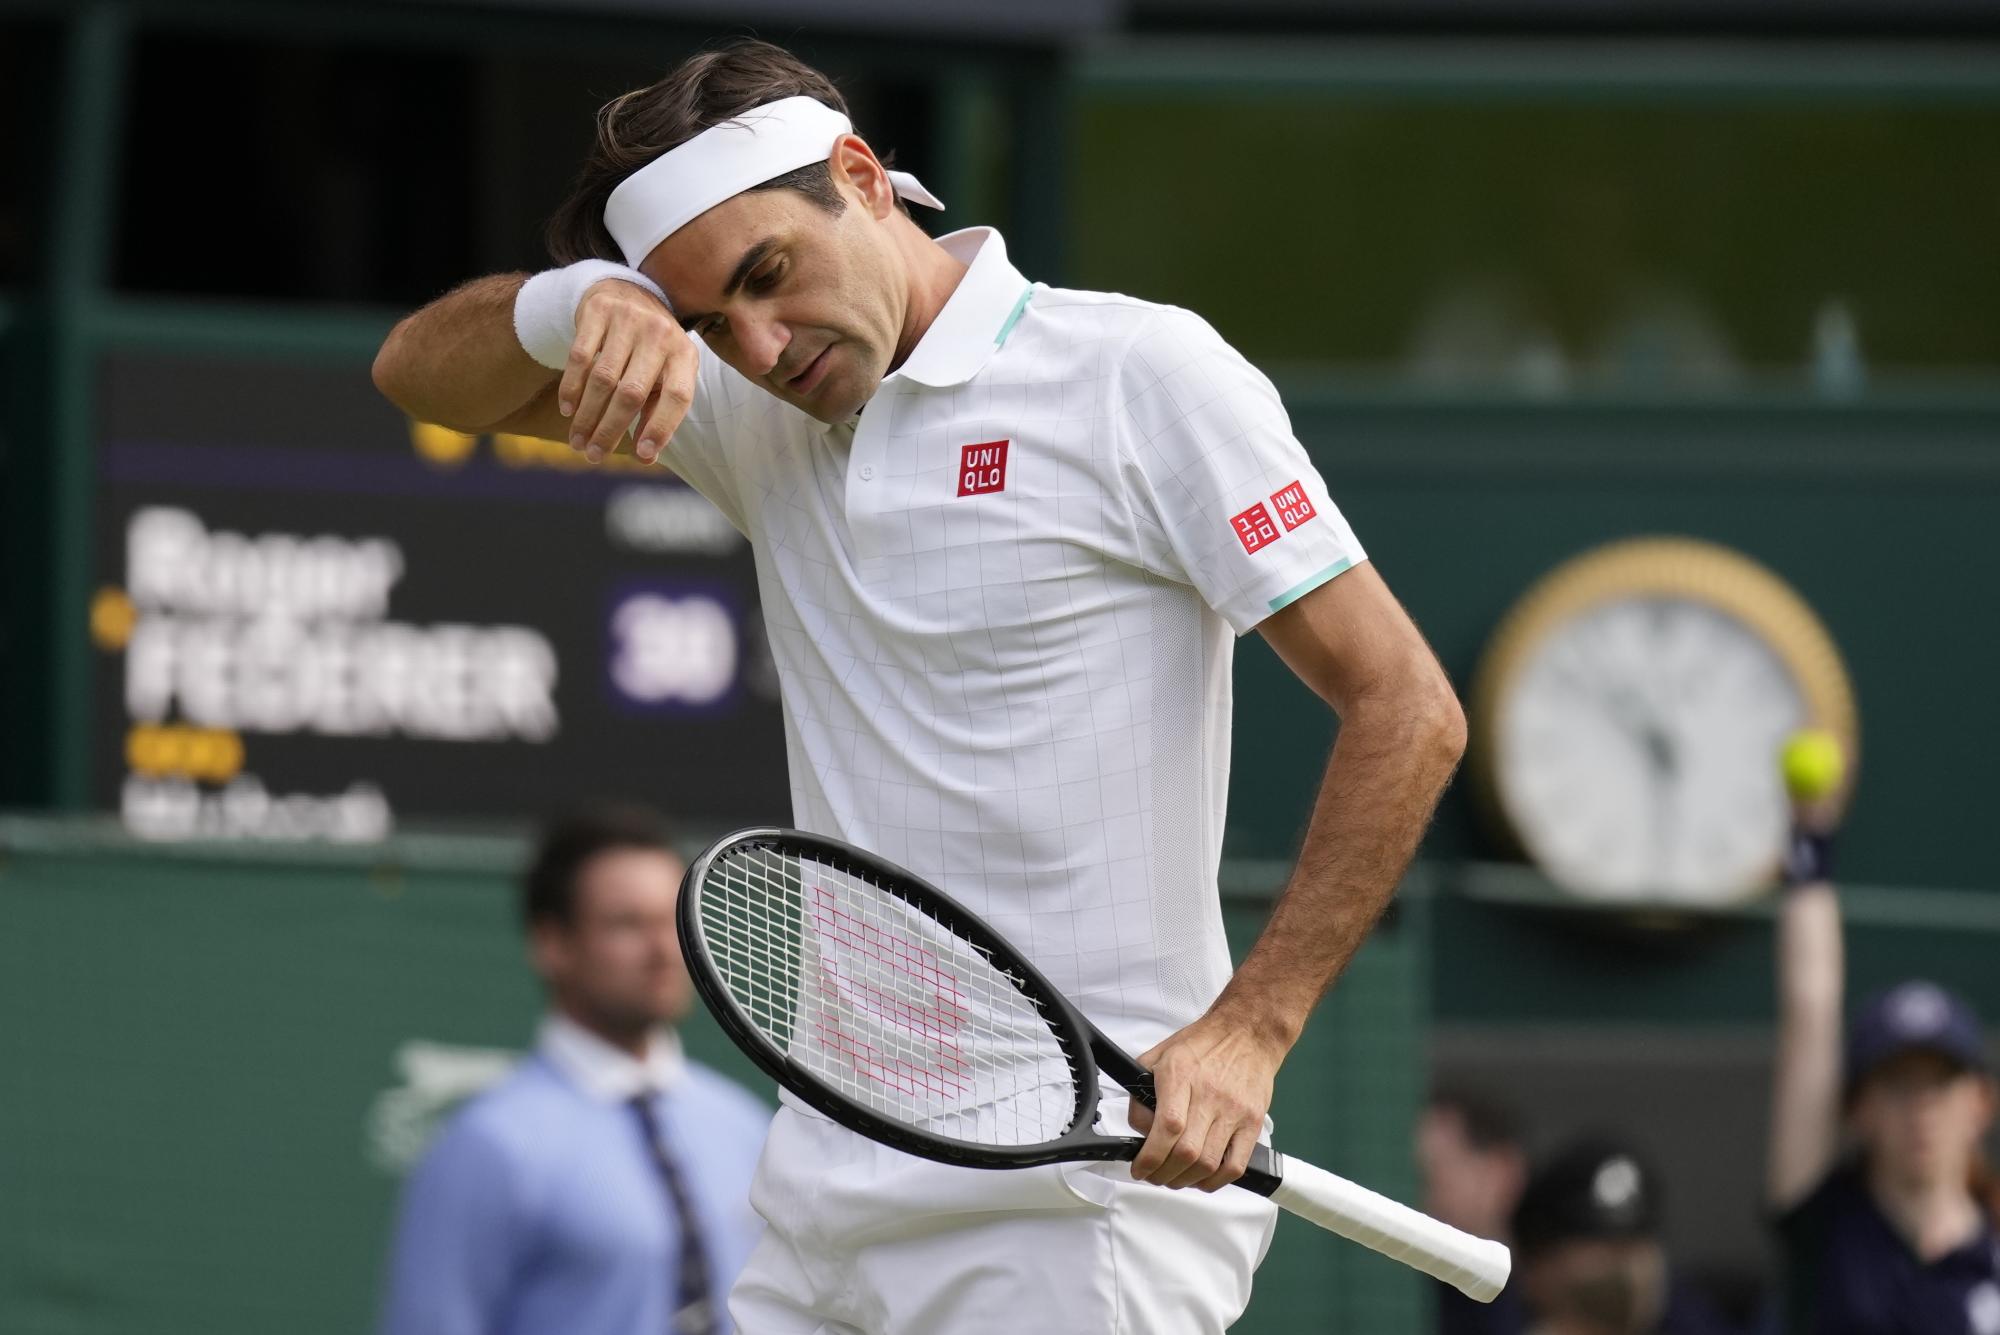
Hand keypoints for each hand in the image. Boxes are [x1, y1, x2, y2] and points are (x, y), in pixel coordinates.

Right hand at [559, 277, 696, 464]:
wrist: (626, 291)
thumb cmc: (649, 349)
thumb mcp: (664, 374)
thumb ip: (658, 412)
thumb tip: (646, 457)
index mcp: (685, 354)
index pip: (678, 396)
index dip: (661, 428)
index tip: (643, 455)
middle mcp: (660, 334)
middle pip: (632, 392)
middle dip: (610, 430)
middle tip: (593, 455)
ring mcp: (629, 319)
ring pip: (603, 379)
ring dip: (587, 416)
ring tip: (578, 441)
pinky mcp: (599, 310)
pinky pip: (580, 357)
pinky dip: (572, 388)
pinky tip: (568, 409)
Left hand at [1127, 1010, 1284, 1190]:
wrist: (1248, 1032)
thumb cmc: (1203, 1044)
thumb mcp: (1159, 1056)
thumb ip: (1141, 1093)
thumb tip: (1140, 1131)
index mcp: (1181, 1075)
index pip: (1167, 1127)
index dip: (1150, 1156)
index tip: (1139, 1167)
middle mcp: (1209, 1094)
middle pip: (1186, 1152)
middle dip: (1163, 1174)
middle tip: (1153, 1176)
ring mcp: (1234, 1111)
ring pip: (1209, 1164)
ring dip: (1186, 1181)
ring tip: (1175, 1178)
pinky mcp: (1253, 1123)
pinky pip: (1235, 1165)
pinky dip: (1215, 1181)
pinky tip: (1202, 1178)